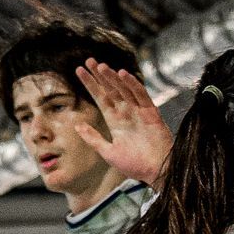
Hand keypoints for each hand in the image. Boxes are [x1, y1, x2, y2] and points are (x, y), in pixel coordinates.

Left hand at [76, 61, 173, 185]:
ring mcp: (139, 112)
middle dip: (100, 75)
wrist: (156, 172)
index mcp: (115, 121)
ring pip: (124, 89)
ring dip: (113, 77)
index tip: (79, 71)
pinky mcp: (151, 113)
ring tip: (101, 66)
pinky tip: (122, 74)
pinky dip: (132, 84)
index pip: (101, 98)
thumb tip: (77, 126)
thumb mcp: (108, 152)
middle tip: (88, 61)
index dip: (90, 84)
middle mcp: (126, 113)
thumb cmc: (135, 165)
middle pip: (111, 89)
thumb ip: (93, 138)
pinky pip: (141, 95)